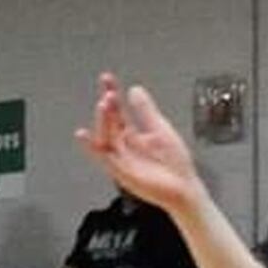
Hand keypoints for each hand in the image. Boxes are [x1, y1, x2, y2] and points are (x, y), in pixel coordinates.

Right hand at [77, 74, 205, 216]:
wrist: (185, 189)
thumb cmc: (176, 165)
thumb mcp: (160, 129)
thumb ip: (146, 110)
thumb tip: (134, 89)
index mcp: (134, 136)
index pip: (117, 111)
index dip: (111, 93)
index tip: (106, 78)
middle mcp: (125, 147)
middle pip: (109, 123)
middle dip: (107, 107)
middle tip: (109, 94)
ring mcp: (123, 160)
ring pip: (105, 137)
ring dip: (102, 121)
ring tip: (104, 104)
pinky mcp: (122, 173)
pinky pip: (103, 159)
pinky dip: (92, 147)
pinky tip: (82, 135)